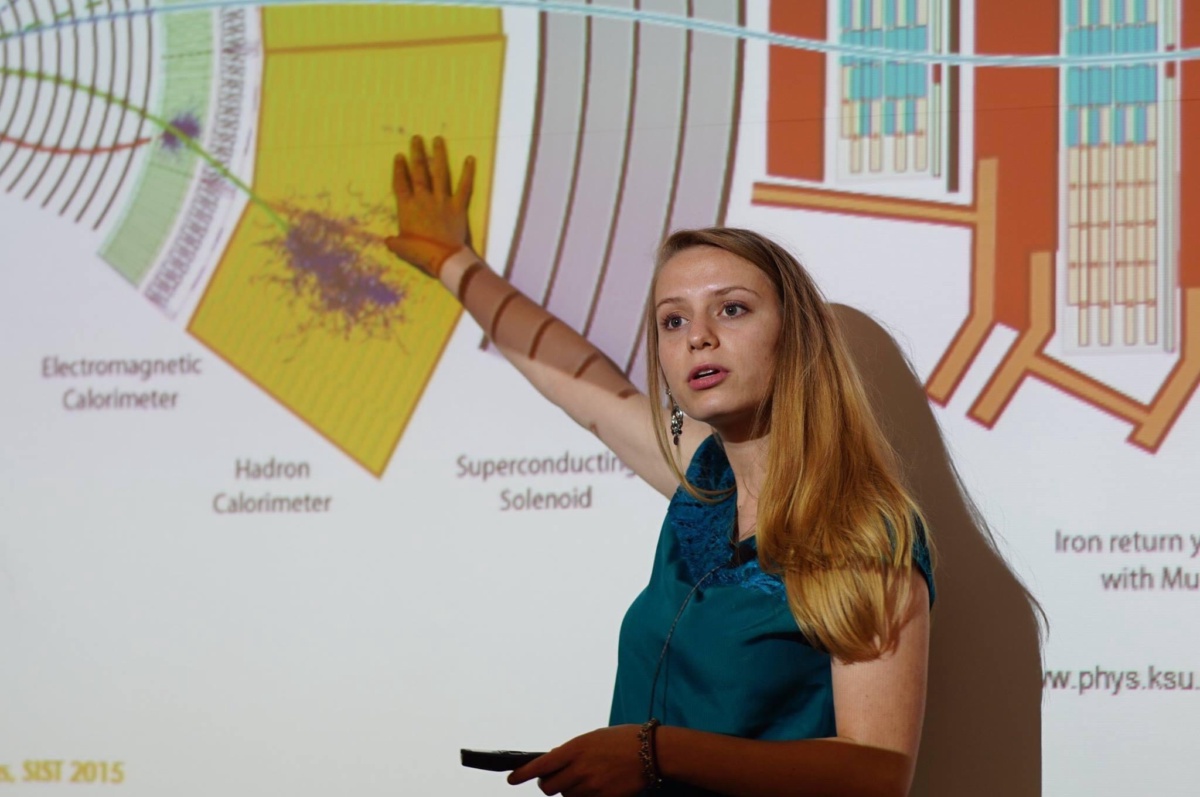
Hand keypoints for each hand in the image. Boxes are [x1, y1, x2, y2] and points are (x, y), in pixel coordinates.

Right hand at [385, 135, 474, 277]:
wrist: (443, 257)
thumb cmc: (419, 253)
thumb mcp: (401, 247)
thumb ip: (394, 241)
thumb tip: (388, 241)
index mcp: (407, 207)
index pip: (401, 183)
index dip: (399, 169)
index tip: (399, 156)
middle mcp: (423, 199)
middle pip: (419, 172)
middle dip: (417, 154)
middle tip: (416, 138)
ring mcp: (442, 201)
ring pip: (440, 173)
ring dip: (439, 155)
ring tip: (438, 140)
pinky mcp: (458, 206)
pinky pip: (464, 187)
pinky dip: (468, 173)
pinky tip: (470, 159)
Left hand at [507, 725, 647, 795]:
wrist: (651, 751)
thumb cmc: (621, 739)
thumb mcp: (592, 738)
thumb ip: (571, 752)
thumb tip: (553, 764)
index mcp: (575, 748)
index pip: (540, 765)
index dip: (522, 774)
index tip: (511, 778)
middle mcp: (580, 769)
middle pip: (548, 787)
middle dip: (546, 784)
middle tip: (552, 779)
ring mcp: (591, 787)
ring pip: (565, 796)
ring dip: (567, 790)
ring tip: (582, 778)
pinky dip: (582, 796)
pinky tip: (592, 787)